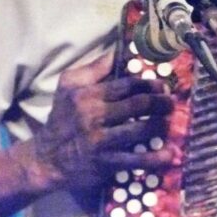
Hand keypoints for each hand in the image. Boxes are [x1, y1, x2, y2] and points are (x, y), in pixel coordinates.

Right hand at [32, 50, 173, 190]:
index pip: (127, 85)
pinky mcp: (106, 164)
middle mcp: (95, 116)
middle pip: (138, 105)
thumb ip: (95, 68)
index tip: (161, 86)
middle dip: (161, 102)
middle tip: (171, 103)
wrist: (46, 159)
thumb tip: (119, 52)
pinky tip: (170, 154)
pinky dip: (156, 157)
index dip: (149, 84)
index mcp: (88, 95)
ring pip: (141, 130)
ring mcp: (101, 141)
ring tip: (169, 122)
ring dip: (162, 125)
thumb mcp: (69, 86)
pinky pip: (136, 160)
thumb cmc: (62, 119)